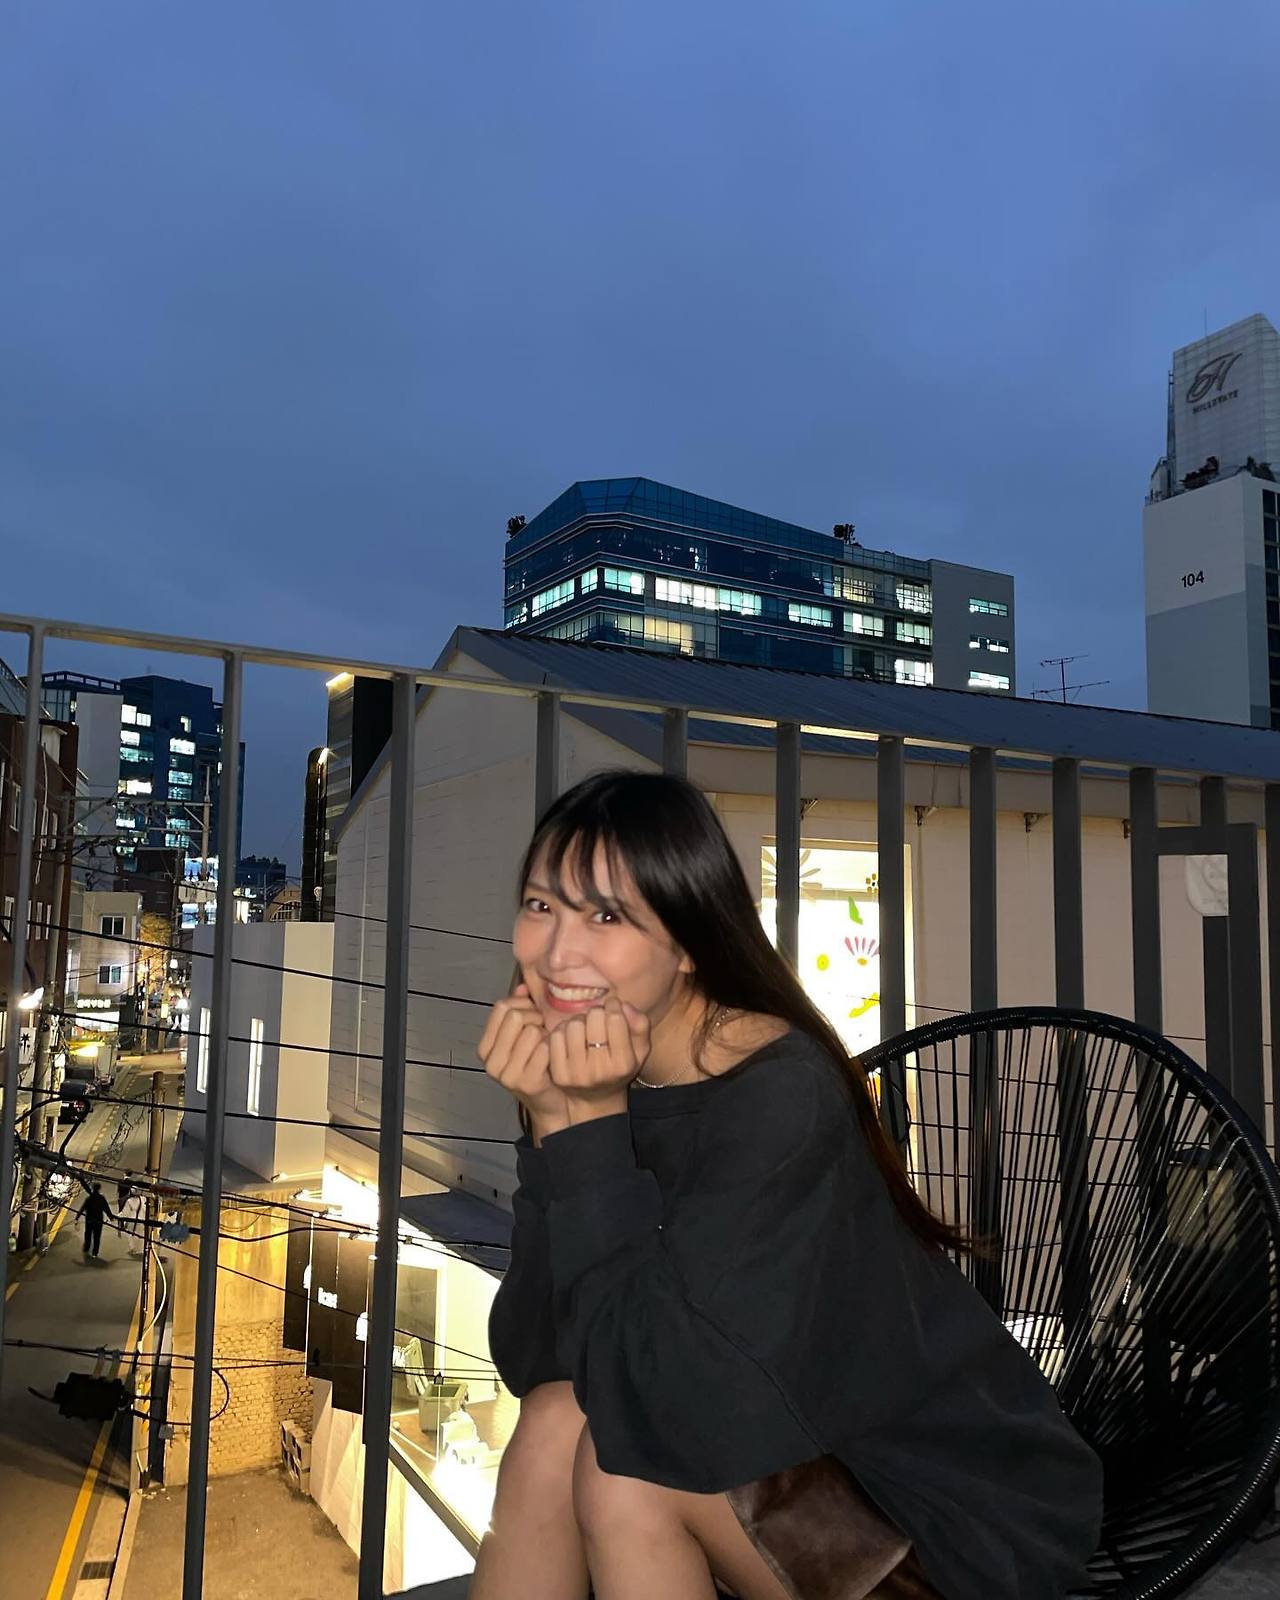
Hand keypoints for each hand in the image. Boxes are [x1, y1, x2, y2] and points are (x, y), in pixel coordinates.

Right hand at [478, 985, 568, 1132]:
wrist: (550, 1103)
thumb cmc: (537, 1065)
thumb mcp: (523, 1036)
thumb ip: (520, 1010)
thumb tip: (522, 987)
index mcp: (485, 1048)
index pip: (501, 1007)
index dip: (523, 1005)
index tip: (534, 1015)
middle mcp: (491, 1062)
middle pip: (516, 1016)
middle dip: (535, 1018)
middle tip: (543, 1030)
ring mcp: (506, 1074)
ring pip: (531, 1031)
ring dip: (545, 1034)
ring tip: (548, 1044)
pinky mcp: (526, 1083)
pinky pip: (544, 1049)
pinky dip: (553, 1048)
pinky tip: (554, 1056)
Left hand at [547, 997, 650, 1124]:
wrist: (596, 1099)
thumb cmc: (619, 1067)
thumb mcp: (640, 1049)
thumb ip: (640, 1024)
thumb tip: (622, 1005)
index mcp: (623, 1064)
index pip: (615, 1019)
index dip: (613, 1006)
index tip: (612, 1008)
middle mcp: (600, 1070)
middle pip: (593, 1018)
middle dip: (596, 1013)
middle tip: (597, 1019)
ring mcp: (577, 1073)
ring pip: (573, 1025)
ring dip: (579, 1021)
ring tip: (584, 1029)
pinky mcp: (559, 1074)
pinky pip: (555, 1037)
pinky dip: (562, 1031)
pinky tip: (570, 1038)